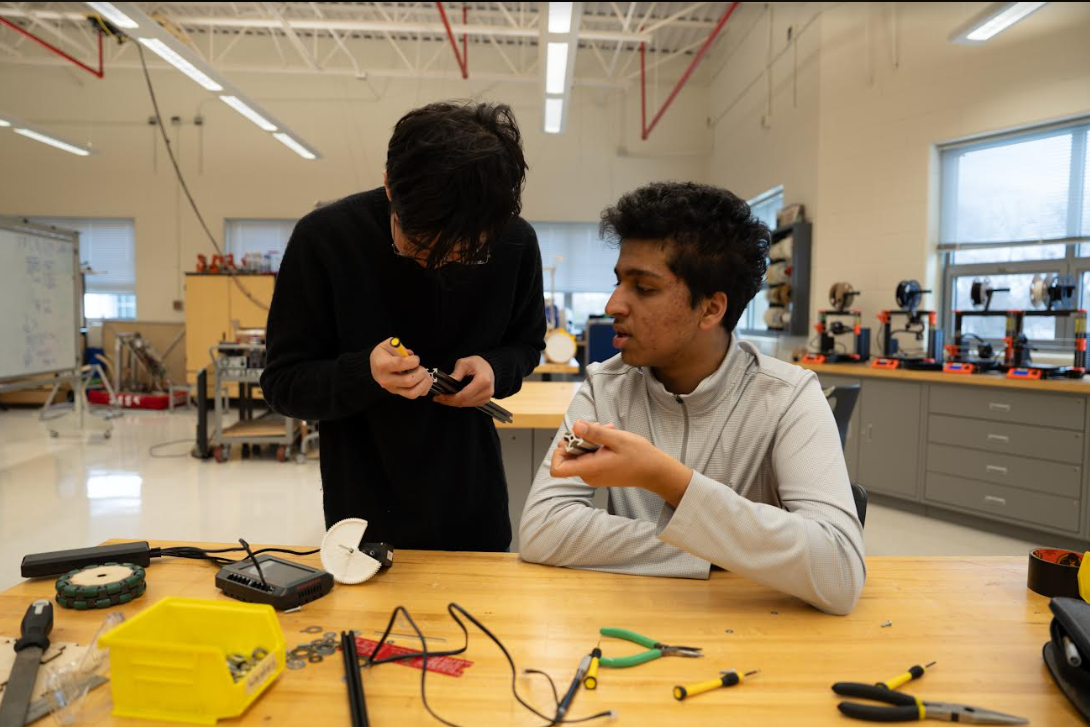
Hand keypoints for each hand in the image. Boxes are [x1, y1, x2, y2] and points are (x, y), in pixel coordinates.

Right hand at [369, 338, 431, 399]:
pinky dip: (423, 388)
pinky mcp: (398, 393)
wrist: (376, 364)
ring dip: (423, 382)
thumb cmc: (384, 353)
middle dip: (420, 372)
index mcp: (382, 365)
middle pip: (408, 381)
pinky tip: (422, 380)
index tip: (415, 358)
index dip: (413, 360)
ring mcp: (392, 388)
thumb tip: (410, 355)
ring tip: (422, 374)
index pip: (400, 364)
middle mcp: (386, 379)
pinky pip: (414, 395)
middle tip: (420, 367)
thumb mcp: (389, 343)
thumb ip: (400, 347)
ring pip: (412, 392)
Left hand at [433, 356, 494, 407]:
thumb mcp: (464, 363)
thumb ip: (456, 374)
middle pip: (464, 402)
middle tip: (438, 398)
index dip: (450, 398)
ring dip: (453, 403)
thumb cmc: (477, 363)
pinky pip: (470, 404)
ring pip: (466, 405)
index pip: (464, 395)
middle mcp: (486, 391)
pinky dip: (460, 402)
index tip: (440, 396)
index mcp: (483, 381)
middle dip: (449, 401)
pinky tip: (452, 398)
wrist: (489, 366)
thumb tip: (445, 384)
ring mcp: (486, 397)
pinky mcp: (484, 400)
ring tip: (443, 398)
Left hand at [550, 420, 692, 506]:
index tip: (573, 439)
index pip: (557, 468)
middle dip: (580, 438)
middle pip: (569, 456)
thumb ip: (594, 433)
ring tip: (610, 432)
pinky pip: (589, 457)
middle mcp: (588, 475)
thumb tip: (575, 425)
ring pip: (580, 454)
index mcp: (590, 469)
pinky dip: (596, 446)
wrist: (655, 472)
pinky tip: (611, 439)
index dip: (558, 452)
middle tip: (599, 429)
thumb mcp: (617, 439)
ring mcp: (594, 475)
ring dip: (591, 440)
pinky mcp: (599, 473)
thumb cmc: (640, 456)